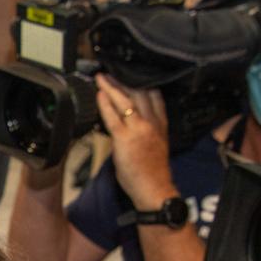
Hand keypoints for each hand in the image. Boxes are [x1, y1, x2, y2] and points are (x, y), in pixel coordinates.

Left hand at [96, 75, 178, 210]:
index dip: (143, 83)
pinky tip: (99, 94)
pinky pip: (113, 116)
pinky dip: (105, 103)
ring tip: (102, 78)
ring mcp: (139, 130)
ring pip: (126, 101)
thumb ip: (142, 130)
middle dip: (125, 81)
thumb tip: (125, 124)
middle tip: (111, 72)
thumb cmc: (151, 172)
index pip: (155, 96)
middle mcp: (152, 123)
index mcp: (161, 125)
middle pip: (140, 94)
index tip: (132, 74)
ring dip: (112, 87)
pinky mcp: (125, 139)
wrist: (154, 188)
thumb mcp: (154, 145)